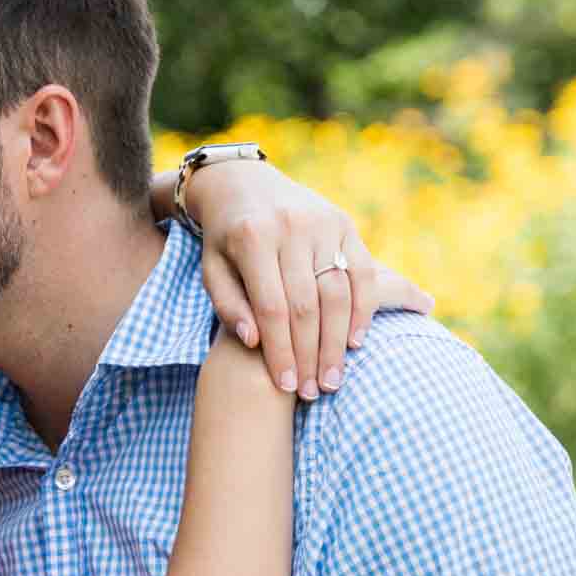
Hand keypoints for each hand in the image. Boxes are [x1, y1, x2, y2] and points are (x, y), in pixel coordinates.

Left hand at [181, 161, 430, 399]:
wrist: (243, 183)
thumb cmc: (224, 239)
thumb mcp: (212, 269)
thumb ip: (228, 305)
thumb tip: (254, 341)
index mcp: (252, 238)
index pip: (270, 308)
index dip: (279, 352)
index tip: (284, 386)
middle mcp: (290, 227)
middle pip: (306, 305)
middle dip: (310, 354)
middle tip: (314, 392)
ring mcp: (322, 223)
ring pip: (337, 293)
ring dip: (338, 341)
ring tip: (333, 378)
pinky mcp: (344, 223)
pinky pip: (362, 273)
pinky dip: (363, 310)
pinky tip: (356, 342)